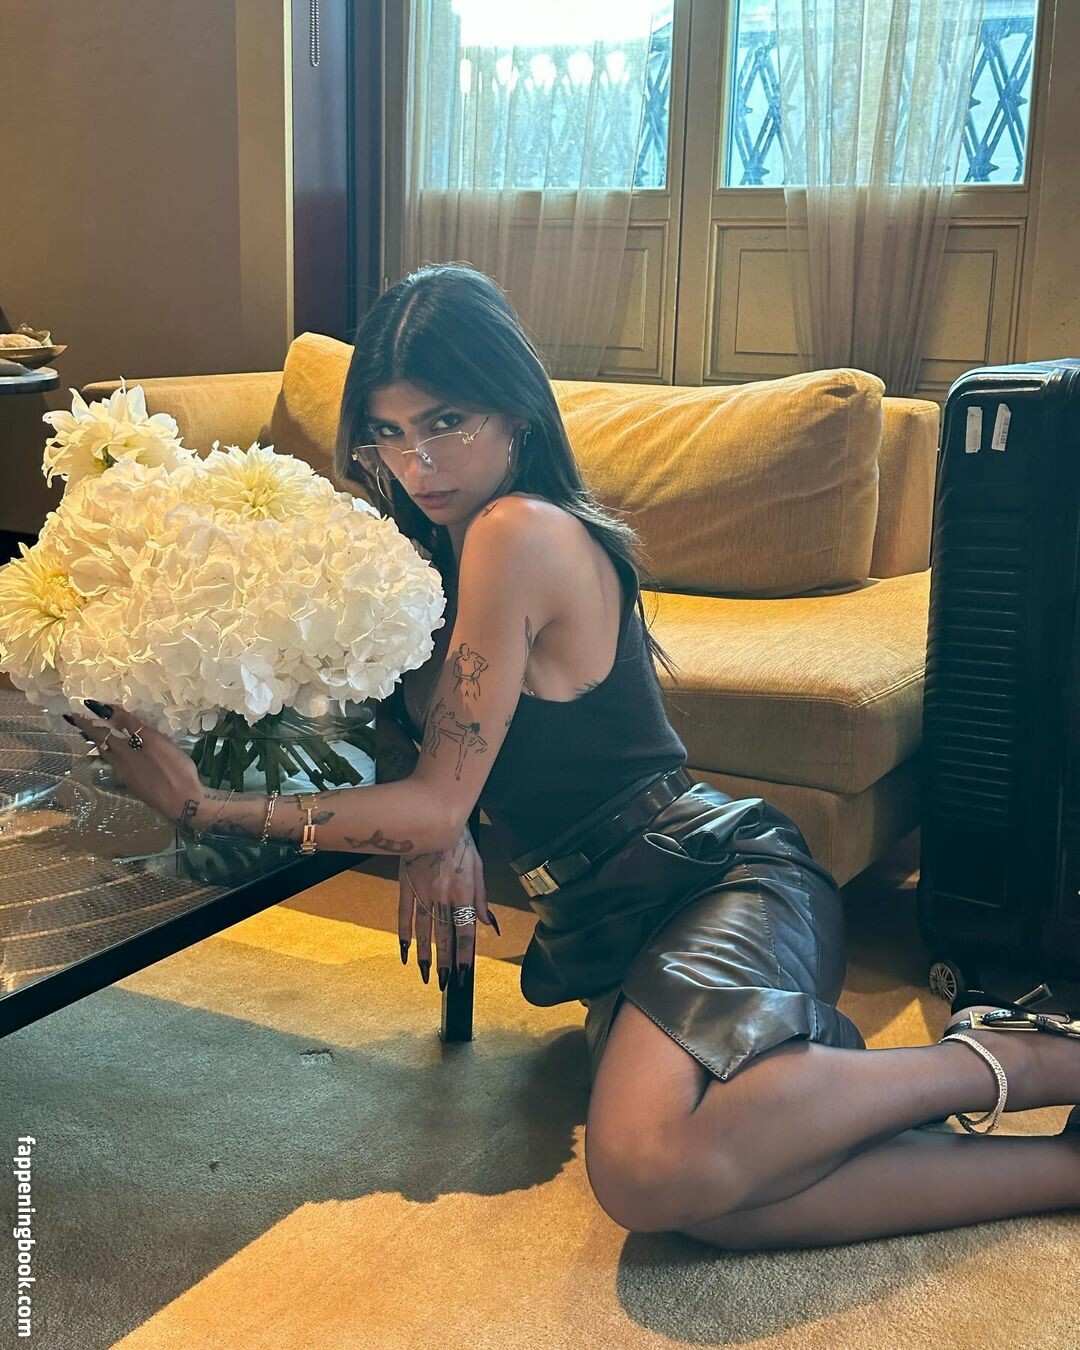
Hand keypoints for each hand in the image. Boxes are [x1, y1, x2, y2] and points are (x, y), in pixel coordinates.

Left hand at [65, 699, 202, 827]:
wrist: (181, 801)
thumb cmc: (171, 767)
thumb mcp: (152, 739)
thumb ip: (129, 724)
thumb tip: (105, 710)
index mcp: (123, 750)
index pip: (100, 732)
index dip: (88, 721)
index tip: (73, 714)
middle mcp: (121, 763)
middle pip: (101, 745)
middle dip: (90, 733)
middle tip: (79, 724)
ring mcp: (128, 775)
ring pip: (108, 756)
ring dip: (100, 744)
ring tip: (95, 737)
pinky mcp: (137, 784)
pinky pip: (118, 765)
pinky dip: (112, 755)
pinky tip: (120, 756)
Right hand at [398, 822, 499, 989]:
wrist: (433, 819)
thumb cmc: (460, 842)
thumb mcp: (478, 867)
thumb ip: (482, 898)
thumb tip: (488, 924)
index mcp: (462, 891)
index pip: (464, 931)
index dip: (465, 955)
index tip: (464, 974)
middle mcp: (442, 895)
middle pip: (443, 936)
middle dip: (445, 962)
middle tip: (445, 983)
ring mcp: (422, 891)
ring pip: (423, 930)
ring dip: (424, 955)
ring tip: (425, 974)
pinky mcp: (406, 885)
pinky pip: (404, 915)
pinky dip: (404, 934)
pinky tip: (405, 951)